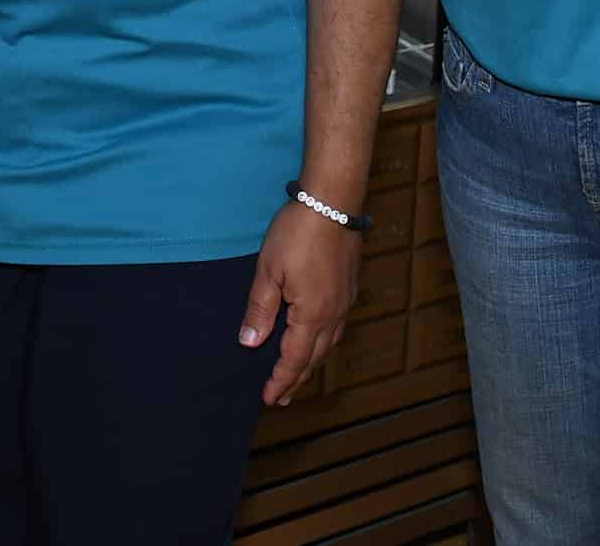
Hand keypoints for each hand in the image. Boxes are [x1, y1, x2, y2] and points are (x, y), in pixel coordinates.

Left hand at [241, 202, 362, 406]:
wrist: (332, 202)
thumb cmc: (297, 232)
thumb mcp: (268, 270)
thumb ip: (260, 309)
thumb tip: (250, 343)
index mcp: (311, 315)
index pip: (294, 359)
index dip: (281, 381)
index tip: (268, 398)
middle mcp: (333, 314)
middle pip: (314, 358)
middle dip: (297, 380)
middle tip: (282, 397)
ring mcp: (345, 301)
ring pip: (329, 344)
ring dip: (312, 363)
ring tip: (299, 374)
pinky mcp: (350, 287)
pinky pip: (337, 327)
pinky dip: (324, 343)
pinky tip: (317, 338)